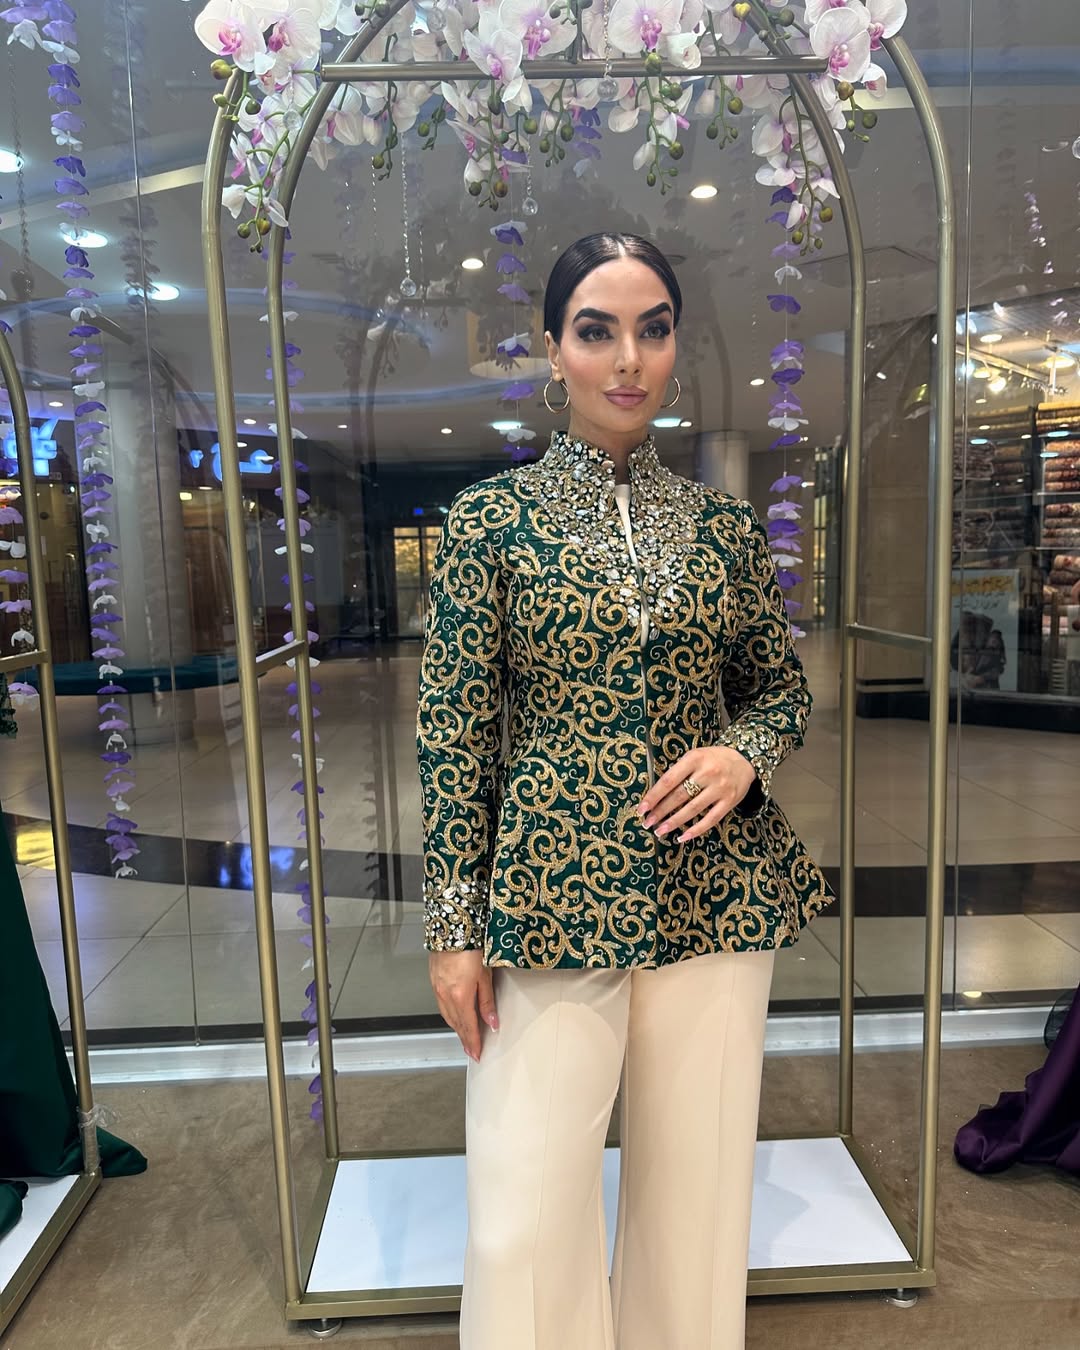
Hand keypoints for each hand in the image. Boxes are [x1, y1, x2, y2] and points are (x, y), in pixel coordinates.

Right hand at [428, 949, 497, 1061]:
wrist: (452, 926)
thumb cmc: (470, 946)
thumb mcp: (485, 975)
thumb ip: (487, 1001)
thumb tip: (492, 1022)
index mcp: (460, 995)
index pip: (468, 1026)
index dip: (473, 1042)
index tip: (477, 1053)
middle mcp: (446, 994)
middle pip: (456, 1024)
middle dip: (465, 1039)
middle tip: (472, 1050)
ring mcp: (437, 988)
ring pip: (447, 1016)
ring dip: (456, 1028)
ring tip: (464, 1037)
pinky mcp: (434, 980)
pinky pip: (441, 1005)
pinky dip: (449, 1015)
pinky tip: (454, 1015)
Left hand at [637, 746, 756, 843]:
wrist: (745, 759)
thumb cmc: (713, 758)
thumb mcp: (695, 756)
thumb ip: (679, 771)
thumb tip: (656, 795)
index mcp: (695, 759)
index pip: (669, 780)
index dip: (653, 796)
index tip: (642, 808)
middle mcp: (707, 773)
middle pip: (679, 796)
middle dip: (660, 811)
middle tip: (647, 822)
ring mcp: (720, 789)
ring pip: (692, 810)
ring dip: (674, 822)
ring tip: (660, 830)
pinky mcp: (729, 802)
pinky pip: (710, 819)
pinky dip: (695, 830)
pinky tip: (682, 837)